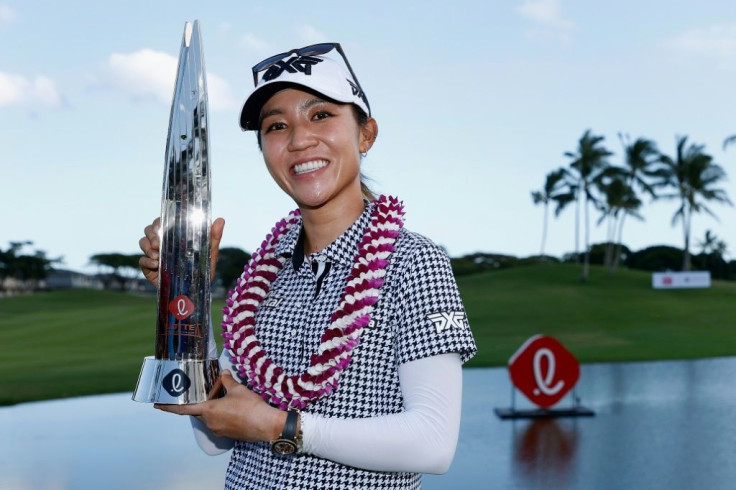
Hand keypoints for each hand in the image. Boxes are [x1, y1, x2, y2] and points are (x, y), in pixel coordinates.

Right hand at [138, 217, 225, 285]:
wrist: (195, 292)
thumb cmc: (203, 270)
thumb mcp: (210, 254)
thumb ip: (214, 237)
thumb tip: (221, 219)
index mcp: (175, 237)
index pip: (162, 222)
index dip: (158, 223)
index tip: (160, 228)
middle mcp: (163, 244)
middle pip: (148, 230)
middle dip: (151, 235)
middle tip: (158, 244)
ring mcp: (155, 255)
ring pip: (142, 242)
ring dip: (147, 247)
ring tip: (158, 256)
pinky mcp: (149, 268)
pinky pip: (141, 261)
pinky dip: (146, 262)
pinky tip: (156, 265)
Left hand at [154, 370, 284, 441]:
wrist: (266, 425)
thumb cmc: (250, 406)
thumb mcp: (238, 389)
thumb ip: (228, 380)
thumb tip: (224, 372)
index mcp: (208, 410)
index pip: (183, 409)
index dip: (168, 407)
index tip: (157, 405)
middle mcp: (209, 422)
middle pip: (198, 411)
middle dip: (198, 402)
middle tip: (201, 392)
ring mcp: (218, 430)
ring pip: (209, 417)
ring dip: (212, 408)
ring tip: (223, 398)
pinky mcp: (227, 434)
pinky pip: (218, 422)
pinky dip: (221, 415)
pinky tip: (232, 408)